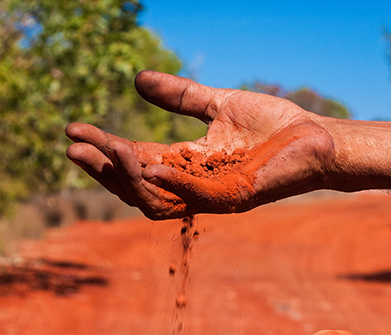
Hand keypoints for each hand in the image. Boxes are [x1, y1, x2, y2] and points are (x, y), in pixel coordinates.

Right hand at [66, 71, 335, 218]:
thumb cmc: (271, 126)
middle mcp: (191, 185)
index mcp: (184, 164)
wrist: (317, 138)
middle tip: (73, 148)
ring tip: (106, 149)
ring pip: (156, 199)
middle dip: (103, 169)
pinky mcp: (234, 198)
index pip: (133, 160)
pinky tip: (147, 163)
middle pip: (135, 186)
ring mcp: (210, 196)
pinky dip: (170, 183)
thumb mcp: (216, 105)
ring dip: (129, 178)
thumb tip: (136, 80)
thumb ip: (179, 98)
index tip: (73, 130)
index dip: (103, 148)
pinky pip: (195, 197)